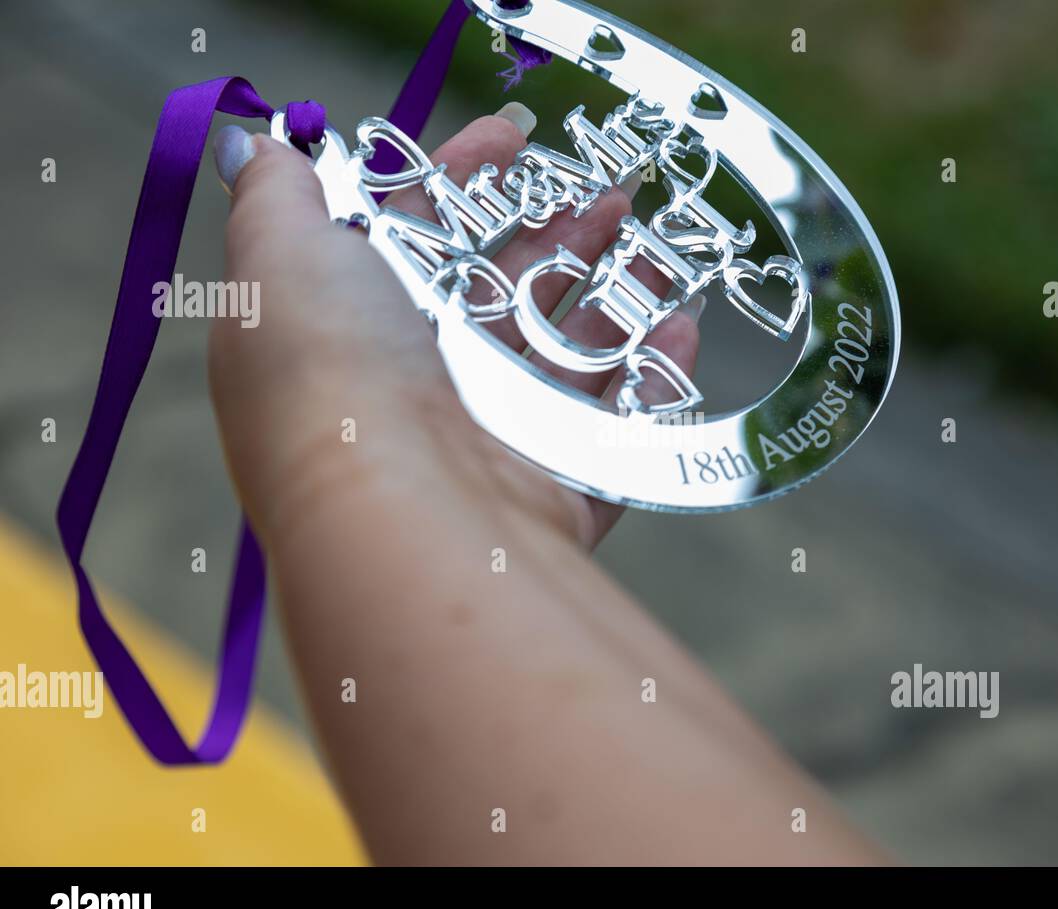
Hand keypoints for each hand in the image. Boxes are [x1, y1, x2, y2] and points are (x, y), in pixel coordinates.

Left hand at [207, 106, 870, 864]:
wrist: (400, 512)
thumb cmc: (332, 374)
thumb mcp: (276, 259)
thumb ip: (276, 198)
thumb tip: (265, 152)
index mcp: (359, 330)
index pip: (417, 237)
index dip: (462, 178)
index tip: (514, 136)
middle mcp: (422, 390)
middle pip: (503, 294)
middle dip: (558, 233)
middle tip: (611, 194)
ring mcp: (493, 444)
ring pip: (566, 357)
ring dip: (618, 297)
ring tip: (660, 252)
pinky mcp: (555, 490)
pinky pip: (617, 427)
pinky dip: (654, 379)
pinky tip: (682, 328)